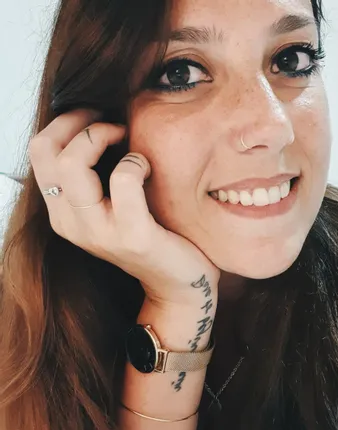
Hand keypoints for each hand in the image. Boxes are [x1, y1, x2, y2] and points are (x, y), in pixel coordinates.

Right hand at [29, 109, 219, 307]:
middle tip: (113, 124)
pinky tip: (148, 168)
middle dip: (81, 123)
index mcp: (62, 213)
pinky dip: (136, 162)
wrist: (177, 282)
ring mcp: (99, 233)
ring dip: (104, 137)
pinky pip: (123, 178)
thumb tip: (95, 123)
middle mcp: (71, 224)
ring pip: (72, 163)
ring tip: (128, 143)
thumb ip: (93, 177)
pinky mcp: (133, 236)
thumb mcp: (109, 207)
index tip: (96, 118)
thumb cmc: (149, 234)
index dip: (65, 122)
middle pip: (47, 152)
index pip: (39, 151)